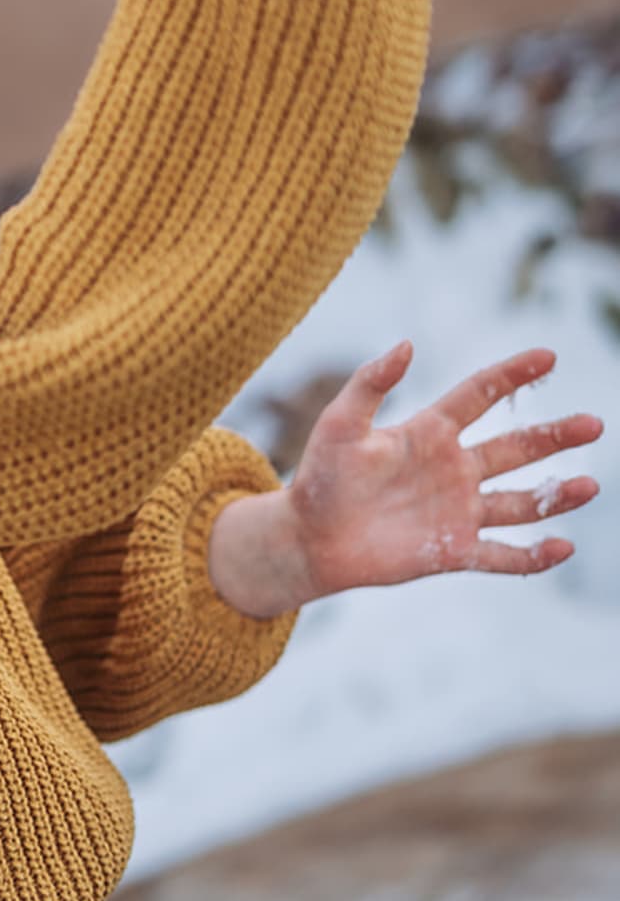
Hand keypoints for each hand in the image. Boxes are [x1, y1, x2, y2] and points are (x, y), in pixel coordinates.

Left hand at [209, 341, 604, 618]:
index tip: (547, 356)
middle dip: (555, 435)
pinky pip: (502, 555)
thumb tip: (408, 344)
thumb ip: (371, 384)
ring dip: (554, 495)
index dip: (513, 374)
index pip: (480, 395)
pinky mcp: (453, 552)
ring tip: (589, 484)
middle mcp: (453, 468)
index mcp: (429, 432)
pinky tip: (561, 547)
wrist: (309, 538)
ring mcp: (457, 511)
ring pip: (519, 501)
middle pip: (515, 447)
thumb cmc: (319, 477)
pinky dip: (532, 556)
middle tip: (594, 423)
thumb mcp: (339, 424)